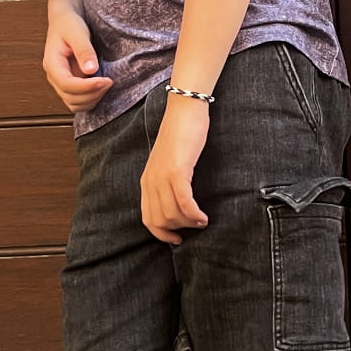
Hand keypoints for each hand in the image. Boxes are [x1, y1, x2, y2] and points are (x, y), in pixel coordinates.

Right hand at [43, 10, 111, 114]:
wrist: (64, 20)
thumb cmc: (69, 24)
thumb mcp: (77, 32)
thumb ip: (84, 51)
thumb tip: (91, 70)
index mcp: (52, 63)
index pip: (66, 84)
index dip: (86, 87)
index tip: (106, 81)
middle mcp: (54, 76)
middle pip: (70, 98)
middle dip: (92, 94)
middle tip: (110, 81)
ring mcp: (61, 82)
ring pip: (74, 103)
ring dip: (92, 99)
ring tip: (107, 84)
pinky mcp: (70, 84)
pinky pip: (79, 101)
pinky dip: (91, 99)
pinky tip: (102, 87)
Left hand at [140, 97, 209, 243]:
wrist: (184, 111)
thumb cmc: (181, 135)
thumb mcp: (169, 162)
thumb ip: (169, 181)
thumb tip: (178, 203)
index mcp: (147, 181)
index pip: (148, 219)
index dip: (162, 234)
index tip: (178, 239)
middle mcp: (151, 181)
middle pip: (160, 220)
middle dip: (179, 229)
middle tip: (196, 225)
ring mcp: (162, 176)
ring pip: (172, 214)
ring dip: (189, 222)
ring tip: (202, 221)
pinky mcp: (177, 171)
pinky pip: (183, 202)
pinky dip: (194, 214)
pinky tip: (203, 216)